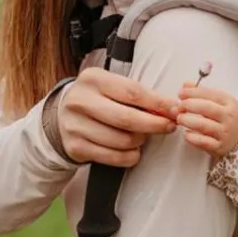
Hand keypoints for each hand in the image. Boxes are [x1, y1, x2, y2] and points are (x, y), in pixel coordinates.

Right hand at [57, 67, 178, 166]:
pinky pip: (113, 157)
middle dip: (154, 125)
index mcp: (93, 79)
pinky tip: (133, 150)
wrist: (63, 115)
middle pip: (126, 118)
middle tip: (168, 127)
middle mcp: (80, 101)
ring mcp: (75, 125)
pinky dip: (130, 156)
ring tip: (142, 136)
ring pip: (121, 140)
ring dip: (140, 141)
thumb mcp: (112, 86)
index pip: (132, 92)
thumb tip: (170, 108)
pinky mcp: (75, 147)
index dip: (157, 103)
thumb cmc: (97, 99)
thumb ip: (139, 95)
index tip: (174, 110)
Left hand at [176, 83, 237, 156]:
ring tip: (180, 118)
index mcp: (229, 103)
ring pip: (203, 125)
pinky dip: (192, 137)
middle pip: (206, 108)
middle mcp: (228, 117)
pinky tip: (187, 133)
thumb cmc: (226, 118)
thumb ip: (203, 93)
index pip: (210, 94)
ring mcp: (224, 133)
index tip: (181, 93)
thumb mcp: (220, 102)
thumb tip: (186, 84)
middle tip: (179, 106)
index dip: (193, 92)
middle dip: (189, 105)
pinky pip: (202, 142)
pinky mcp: (219, 147)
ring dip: (188, 120)